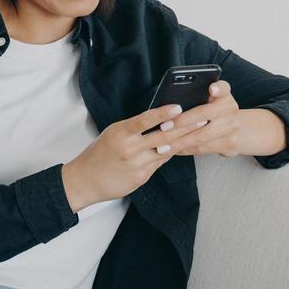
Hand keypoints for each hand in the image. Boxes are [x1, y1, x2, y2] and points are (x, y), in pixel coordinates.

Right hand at [61, 103, 205, 209]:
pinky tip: (181, 146)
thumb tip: (160, 119)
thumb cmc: (99, 153)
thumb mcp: (113, 134)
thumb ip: (134, 128)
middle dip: (186, 127)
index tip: (178, 107)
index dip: (163, 113)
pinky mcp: (141, 177)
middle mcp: (130, 148)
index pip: (145, 120)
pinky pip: (160, 162)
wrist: (85, 180)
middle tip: (203, 118)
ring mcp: (137, 165)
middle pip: (163, 136)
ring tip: (200, 131)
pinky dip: (169, 153)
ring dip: (184, 140)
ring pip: (166, 150)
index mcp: (120, 133)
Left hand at [169, 81, 242, 156]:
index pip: (224, 88)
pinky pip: (202, 149)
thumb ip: (197, 95)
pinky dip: (185, 150)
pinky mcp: (229, 144)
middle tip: (163, 127)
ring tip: (163, 145)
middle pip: (204, 114)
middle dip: (181, 122)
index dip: (219, 88)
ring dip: (179, 142)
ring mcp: (232, 128)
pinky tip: (174, 150)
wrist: (240, 131)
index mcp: (225, 95)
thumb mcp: (211, 100)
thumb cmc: (216, 113)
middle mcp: (231, 110)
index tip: (212, 89)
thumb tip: (171, 100)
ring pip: (200, 136)